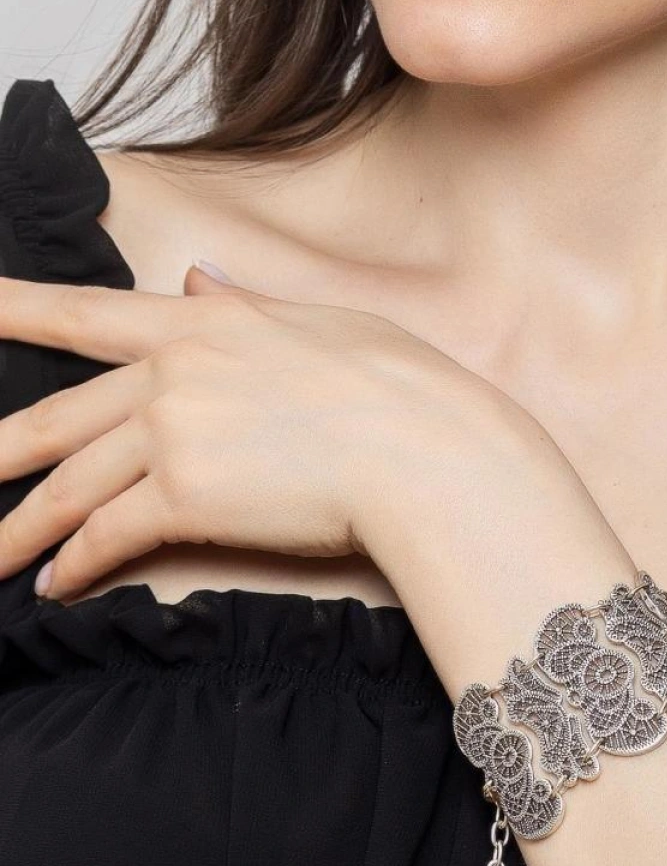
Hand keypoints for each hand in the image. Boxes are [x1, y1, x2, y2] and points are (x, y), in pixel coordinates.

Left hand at [0, 266, 540, 601]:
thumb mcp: (323, 324)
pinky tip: (56, 589)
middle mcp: (171, 371)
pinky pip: (108, 534)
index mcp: (201, 322)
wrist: (426, 451)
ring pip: (69, 487)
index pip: (84, 313)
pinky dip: (77, 566)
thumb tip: (197, 276)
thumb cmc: (401, 391)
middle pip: (57, 417)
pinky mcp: (185, 496)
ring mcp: (172, 432)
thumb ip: (246, 305)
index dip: (13, 309)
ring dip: (23, 532)